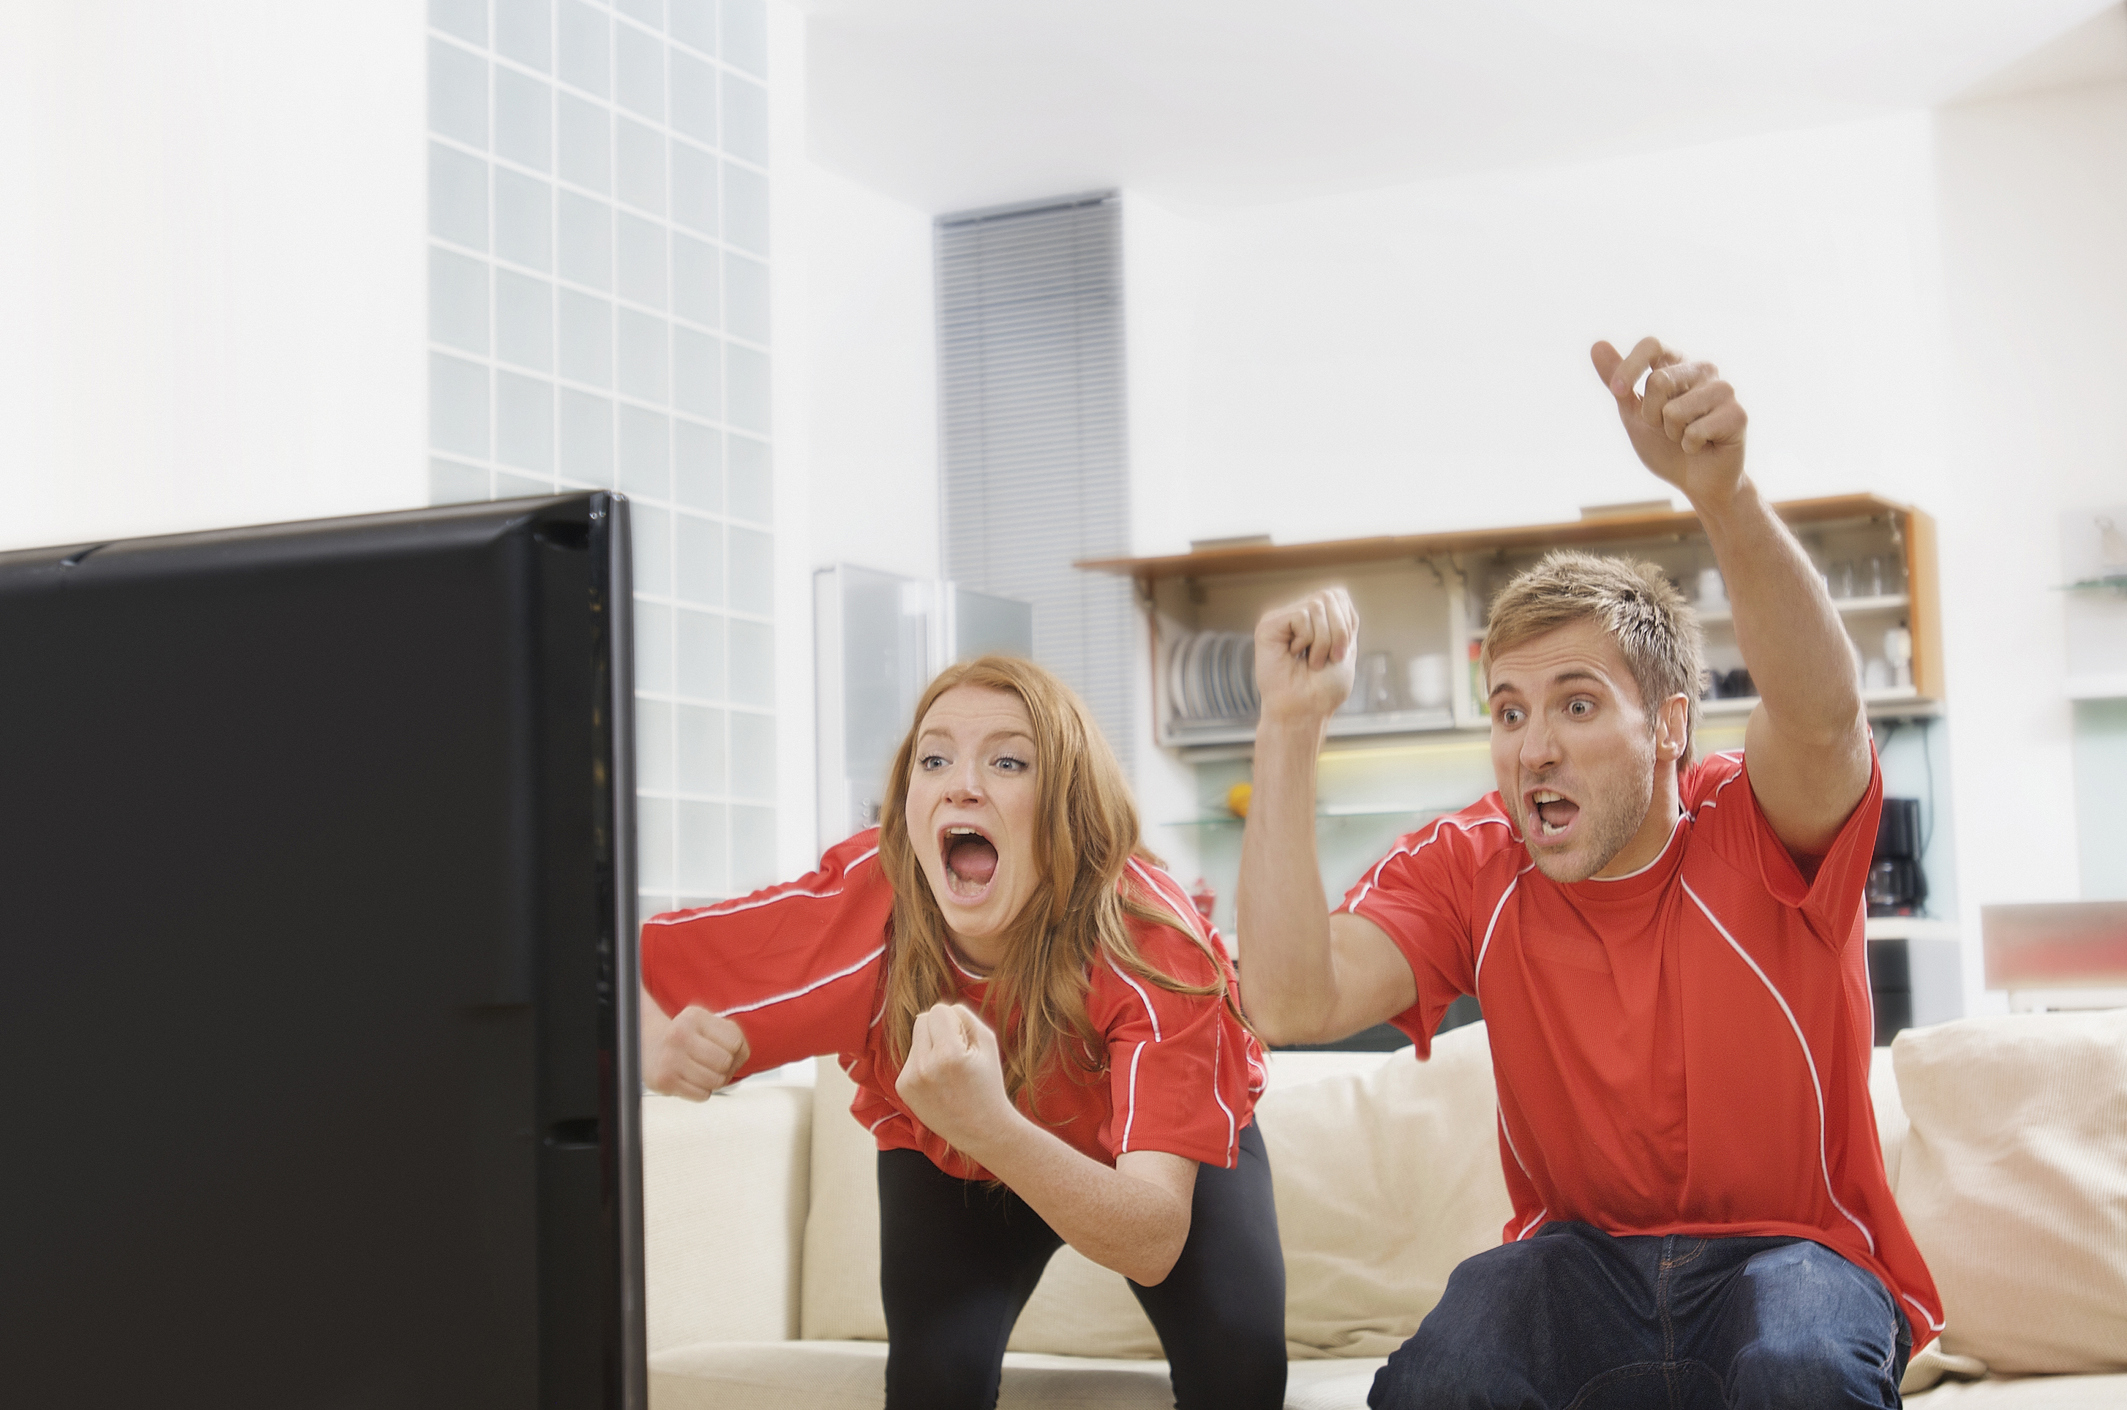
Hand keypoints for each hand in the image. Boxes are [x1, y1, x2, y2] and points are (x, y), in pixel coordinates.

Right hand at [644, 1005, 749, 1099]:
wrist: (648, 1046)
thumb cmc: (687, 1037)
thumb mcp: (707, 1025)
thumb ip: (732, 1036)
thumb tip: (740, 1058)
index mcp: (694, 1017)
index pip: (735, 1041)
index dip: (737, 1050)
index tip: (725, 1049)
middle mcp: (679, 1034)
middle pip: (726, 1062)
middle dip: (727, 1067)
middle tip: (715, 1064)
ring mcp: (670, 1058)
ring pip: (716, 1081)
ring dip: (715, 1081)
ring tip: (704, 1072)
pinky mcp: (664, 1081)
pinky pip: (703, 1095)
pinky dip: (703, 1091)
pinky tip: (691, 1079)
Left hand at [894, 1002, 1015, 1153]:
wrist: (981, 1130)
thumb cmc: (987, 1084)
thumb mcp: (988, 1043)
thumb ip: (965, 1017)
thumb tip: (943, 1009)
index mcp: (947, 1053)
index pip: (937, 1010)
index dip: (953, 1020)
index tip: (964, 1039)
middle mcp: (924, 1066)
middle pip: (921, 1020)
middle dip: (938, 1029)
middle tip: (956, 1051)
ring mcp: (909, 1079)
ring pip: (915, 1039)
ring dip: (930, 1047)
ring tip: (948, 1070)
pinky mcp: (902, 1088)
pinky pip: (910, 1059)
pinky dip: (923, 1064)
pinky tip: (938, 1082)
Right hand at [1253, 588, 1357, 725]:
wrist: (1305, 710)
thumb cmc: (1323, 689)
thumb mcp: (1345, 648)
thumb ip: (1343, 619)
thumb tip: (1337, 591)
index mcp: (1314, 620)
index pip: (1339, 596)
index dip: (1346, 623)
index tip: (1339, 654)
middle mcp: (1296, 615)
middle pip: (1330, 596)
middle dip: (1338, 632)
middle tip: (1327, 660)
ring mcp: (1281, 619)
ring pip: (1317, 605)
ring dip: (1323, 642)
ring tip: (1310, 662)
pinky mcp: (1268, 625)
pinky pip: (1301, 615)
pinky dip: (1307, 640)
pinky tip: (1293, 656)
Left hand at [1592, 338, 1746, 506]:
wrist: (1697, 481)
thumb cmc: (1666, 446)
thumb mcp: (1634, 414)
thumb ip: (1618, 383)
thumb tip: (1597, 345)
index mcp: (1677, 365)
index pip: (1652, 345)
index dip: (1630, 366)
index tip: (1617, 391)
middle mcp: (1703, 370)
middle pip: (1659, 381)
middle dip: (1652, 415)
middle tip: (1668, 428)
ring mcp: (1724, 390)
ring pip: (1675, 410)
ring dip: (1673, 433)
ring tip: (1688, 436)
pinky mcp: (1738, 414)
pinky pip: (1695, 431)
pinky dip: (1690, 446)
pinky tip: (1704, 446)